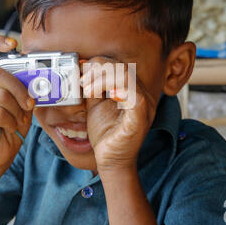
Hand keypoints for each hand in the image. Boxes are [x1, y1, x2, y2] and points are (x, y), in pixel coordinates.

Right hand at [0, 36, 34, 169]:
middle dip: (20, 89)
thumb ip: (24, 91)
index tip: (13, 42)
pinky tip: (10, 128)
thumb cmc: (9, 128)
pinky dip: (11, 122)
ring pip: (1, 96)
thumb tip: (36, 79)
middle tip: (28, 103)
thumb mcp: (21, 106)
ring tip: (17, 120)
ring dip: (17, 111)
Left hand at [81, 57, 157, 171]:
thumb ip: (94, 87)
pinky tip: (102, 94)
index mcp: (133, 91)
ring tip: (87, 90)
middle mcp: (142, 96)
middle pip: (123, 68)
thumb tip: (84, 69)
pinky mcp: (140, 120)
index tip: (81, 72)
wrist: (110, 160)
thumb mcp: (96, 104)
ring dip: (101, 79)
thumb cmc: (106, 134)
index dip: (99, 63)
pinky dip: (117, 90)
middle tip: (82, 81)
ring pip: (126, 78)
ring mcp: (144, 108)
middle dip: (98, 70)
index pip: (120, 66)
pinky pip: (135, 98)